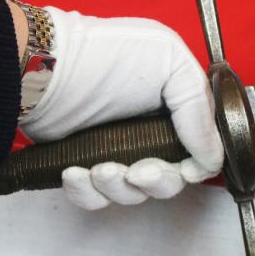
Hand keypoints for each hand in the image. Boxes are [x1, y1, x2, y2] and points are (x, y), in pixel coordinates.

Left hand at [18, 7, 223, 209]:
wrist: (42, 69)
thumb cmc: (105, 56)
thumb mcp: (170, 63)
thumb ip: (201, 111)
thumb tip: (212, 157)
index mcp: (174, 105)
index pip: (199, 150)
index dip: (195, 165)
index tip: (184, 167)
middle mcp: (148, 130)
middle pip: (169, 180)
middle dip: (156, 181)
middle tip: (137, 170)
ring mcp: (115, 149)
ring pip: (132, 194)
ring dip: (118, 187)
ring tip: (98, 167)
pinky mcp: (84, 164)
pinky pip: (96, 198)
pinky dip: (87, 192)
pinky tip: (75, 172)